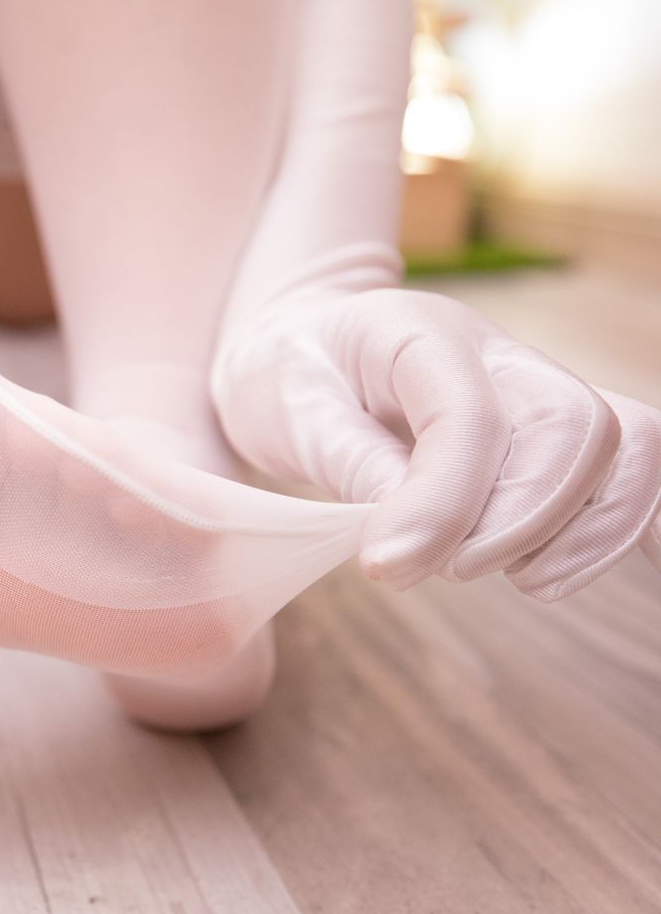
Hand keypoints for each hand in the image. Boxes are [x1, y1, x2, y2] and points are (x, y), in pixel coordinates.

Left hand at [213, 287, 660, 597]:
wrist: (303, 346)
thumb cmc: (292, 374)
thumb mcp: (287, 410)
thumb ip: (349, 463)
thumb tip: (411, 537)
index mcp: (421, 333)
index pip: (469, 415)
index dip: (443, 503)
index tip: (389, 568)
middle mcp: (499, 352)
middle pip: (573, 422)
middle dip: (527, 518)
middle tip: (453, 570)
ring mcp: (538, 387)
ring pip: (628, 443)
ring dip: (587, 529)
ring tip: (519, 580)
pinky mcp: (552, 430)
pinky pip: (632, 467)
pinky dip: (620, 525)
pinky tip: (566, 571)